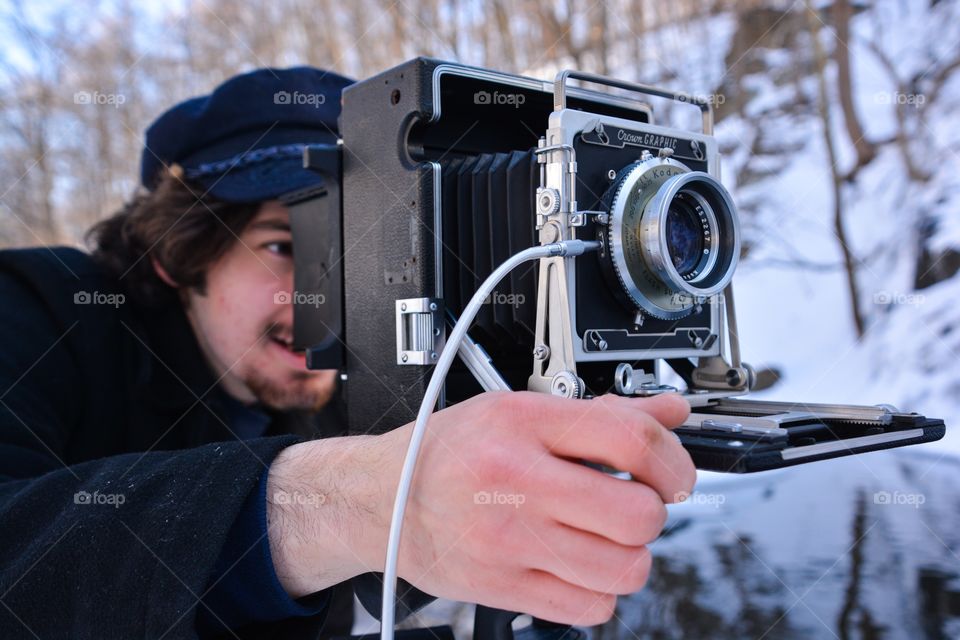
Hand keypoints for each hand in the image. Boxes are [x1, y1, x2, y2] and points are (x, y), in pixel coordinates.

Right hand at [376, 391, 694, 625]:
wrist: (381, 500)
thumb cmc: (448, 452)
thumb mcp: (519, 410)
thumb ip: (601, 412)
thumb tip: (669, 412)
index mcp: (525, 424)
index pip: (630, 440)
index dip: (673, 460)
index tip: (674, 471)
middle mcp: (518, 481)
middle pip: (639, 515)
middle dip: (653, 512)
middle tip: (635, 503)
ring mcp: (510, 540)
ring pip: (624, 569)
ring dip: (630, 555)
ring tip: (606, 537)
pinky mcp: (503, 587)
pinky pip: (590, 608)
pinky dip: (599, 592)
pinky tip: (579, 565)